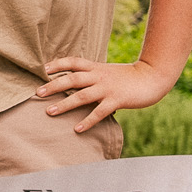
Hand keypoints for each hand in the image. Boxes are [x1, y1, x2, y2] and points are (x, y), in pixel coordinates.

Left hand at [36, 57, 173, 133]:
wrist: (153, 77)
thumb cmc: (129, 76)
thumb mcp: (108, 71)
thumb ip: (93, 75)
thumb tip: (75, 83)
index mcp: (96, 67)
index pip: (74, 62)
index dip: (58, 64)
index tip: (44, 68)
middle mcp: (99, 76)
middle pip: (72, 79)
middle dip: (54, 86)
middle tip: (38, 92)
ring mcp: (108, 88)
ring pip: (82, 96)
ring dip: (64, 104)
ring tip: (49, 112)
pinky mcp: (117, 100)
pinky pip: (99, 112)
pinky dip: (87, 121)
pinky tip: (77, 129)